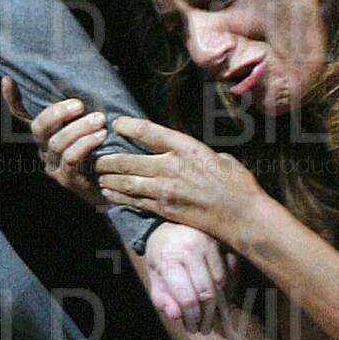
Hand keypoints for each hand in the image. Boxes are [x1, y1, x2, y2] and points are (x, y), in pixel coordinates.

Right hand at [6, 82, 108, 206]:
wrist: (109, 185)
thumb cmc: (98, 148)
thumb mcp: (87, 127)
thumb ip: (81, 111)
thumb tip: (86, 81)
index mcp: (45, 134)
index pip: (21, 115)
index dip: (12, 99)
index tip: (8, 80)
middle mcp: (43, 149)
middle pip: (39, 128)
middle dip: (58, 113)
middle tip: (80, 105)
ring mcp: (53, 166)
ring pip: (57, 143)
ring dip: (79, 129)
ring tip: (99, 120)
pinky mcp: (67, 179)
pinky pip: (71, 159)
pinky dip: (85, 145)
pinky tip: (101, 136)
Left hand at [94, 115, 260, 249]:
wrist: (241, 216)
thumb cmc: (236, 184)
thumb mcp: (219, 157)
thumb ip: (197, 153)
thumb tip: (187, 153)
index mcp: (186, 148)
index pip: (149, 132)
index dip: (128, 126)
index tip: (116, 124)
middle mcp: (171, 166)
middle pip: (129, 160)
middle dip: (108, 159)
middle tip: (97, 157)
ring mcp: (165, 190)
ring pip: (127, 182)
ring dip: (109, 178)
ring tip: (99, 176)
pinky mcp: (164, 209)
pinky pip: (134, 201)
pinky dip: (119, 196)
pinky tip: (110, 193)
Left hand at [142, 223, 233, 331]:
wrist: (170, 220)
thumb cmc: (161, 251)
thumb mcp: (153, 274)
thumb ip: (161, 297)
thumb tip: (177, 316)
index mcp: (170, 259)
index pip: (186, 297)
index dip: (192, 318)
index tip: (193, 328)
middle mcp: (191, 249)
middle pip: (207, 292)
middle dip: (208, 316)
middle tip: (206, 328)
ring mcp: (210, 242)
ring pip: (222, 282)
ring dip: (220, 304)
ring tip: (215, 317)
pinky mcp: (223, 239)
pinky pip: (232, 269)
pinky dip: (230, 286)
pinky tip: (223, 297)